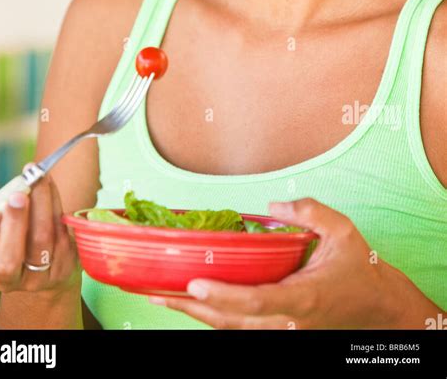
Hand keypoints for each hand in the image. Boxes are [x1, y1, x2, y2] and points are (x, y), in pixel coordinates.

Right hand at [0, 163, 81, 294]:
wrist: (47, 261)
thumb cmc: (12, 236)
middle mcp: (10, 279)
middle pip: (9, 260)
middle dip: (13, 224)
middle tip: (17, 196)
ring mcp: (39, 276)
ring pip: (41, 240)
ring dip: (41, 204)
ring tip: (38, 179)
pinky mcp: (64, 265)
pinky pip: (60, 232)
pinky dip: (55, 203)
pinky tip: (49, 184)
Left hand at [148, 198, 402, 328]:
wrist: (377, 309)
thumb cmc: (360, 271)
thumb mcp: (344, 232)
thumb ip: (311, 212)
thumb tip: (275, 205)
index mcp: (301, 297)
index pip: (255, 301)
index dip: (223, 296)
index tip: (194, 284)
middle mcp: (288, 320)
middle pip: (232, 322)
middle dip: (193, 309)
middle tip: (157, 293)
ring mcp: (282, 330)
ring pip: (231, 330)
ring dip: (196, 316)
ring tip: (161, 299)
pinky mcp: (280, 330)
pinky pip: (240, 328)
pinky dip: (213, 318)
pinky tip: (193, 304)